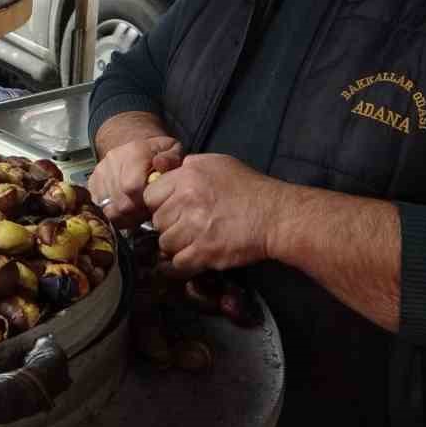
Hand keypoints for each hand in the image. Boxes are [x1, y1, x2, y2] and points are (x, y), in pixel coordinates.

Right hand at [88, 135, 181, 226]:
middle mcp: (113, 160)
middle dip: (134, 212)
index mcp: (135, 152)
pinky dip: (111, 211)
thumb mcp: (172, 150)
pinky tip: (123, 207)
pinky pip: (98, 205)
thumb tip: (160, 164)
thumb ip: (171, 159)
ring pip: (107, 207)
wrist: (136, 147)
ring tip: (135, 209)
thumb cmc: (158, 154)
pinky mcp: (93, 181)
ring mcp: (101, 171)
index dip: (143, 203)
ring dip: (123, 214)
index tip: (152, 205)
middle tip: (145, 210)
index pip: (132, 187)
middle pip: (120, 202)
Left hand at [143, 154, 282, 276]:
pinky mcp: (204, 252)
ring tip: (194, 240)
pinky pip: (178, 263)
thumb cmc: (249, 188)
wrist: (275, 215)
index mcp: (187, 176)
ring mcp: (194, 228)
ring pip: (165, 243)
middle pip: (157, 220)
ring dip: (177, 245)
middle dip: (169, 225)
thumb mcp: (217, 164)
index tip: (172, 208)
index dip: (159, 203)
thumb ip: (187, 167)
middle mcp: (187, 200)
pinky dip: (186, 262)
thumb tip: (163, 170)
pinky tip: (198, 254)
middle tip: (186, 225)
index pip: (150, 195)